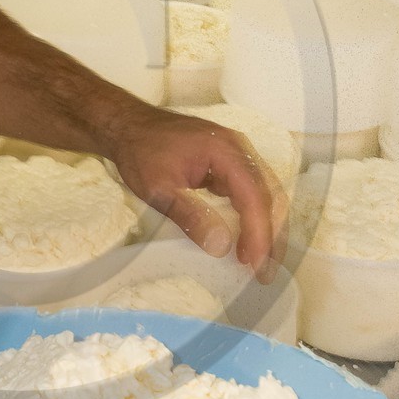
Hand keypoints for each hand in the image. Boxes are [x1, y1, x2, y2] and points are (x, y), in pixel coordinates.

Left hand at [109, 108, 287, 278]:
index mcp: (226, 151)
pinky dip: (252, 218)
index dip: (259, 232)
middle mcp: (239, 150)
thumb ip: (189, 215)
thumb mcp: (159, 188)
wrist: (128, 125)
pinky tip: (246, 241)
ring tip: (260, 263)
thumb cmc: (140, 153)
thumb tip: (221, 245)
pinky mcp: (228, 165)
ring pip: (263, 195)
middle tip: (264, 274)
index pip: (253, 196)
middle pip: (268, 196)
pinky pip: (249, 192)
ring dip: (265, 229)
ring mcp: (235, 156)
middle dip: (271, 236)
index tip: (255, 264)